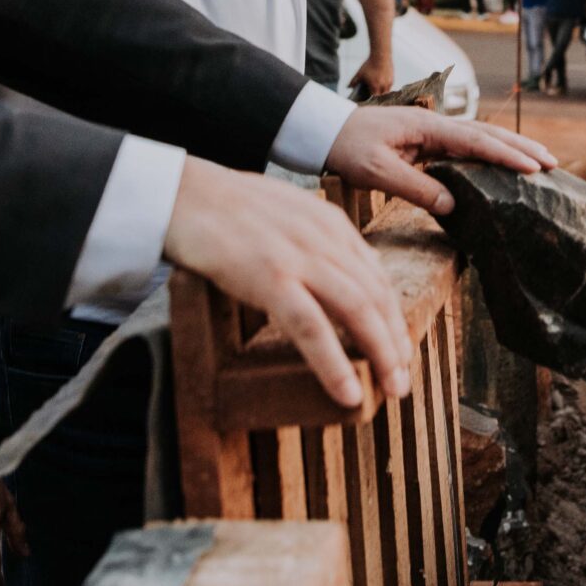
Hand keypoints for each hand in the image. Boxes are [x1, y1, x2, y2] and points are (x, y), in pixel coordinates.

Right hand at [163, 158, 410, 409]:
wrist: (182, 192)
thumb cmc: (225, 207)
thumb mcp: (287, 213)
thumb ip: (318, 239)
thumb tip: (346, 271)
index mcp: (330, 223)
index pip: (376, 275)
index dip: (393, 316)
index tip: (400, 348)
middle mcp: (324, 238)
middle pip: (377, 295)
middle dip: (396, 341)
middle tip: (403, 380)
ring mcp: (299, 257)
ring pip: (358, 311)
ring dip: (382, 355)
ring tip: (393, 390)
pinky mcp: (270, 277)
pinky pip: (311, 328)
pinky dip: (334, 363)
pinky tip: (348, 392)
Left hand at [322, 103, 553, 215]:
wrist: (320, 131)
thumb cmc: (345, 147)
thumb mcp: (377, 171)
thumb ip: (415, 188)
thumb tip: (454, 205)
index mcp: (426, 127)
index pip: (475, 141)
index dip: (506, 154)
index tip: (534, 167)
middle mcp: (433, 124)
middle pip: (486, 134)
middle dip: (520, 147)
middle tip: (553, 163)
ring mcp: (429, 132)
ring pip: (478, 139)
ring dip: (509, 149)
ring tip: (538, 163)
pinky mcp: (423, 143)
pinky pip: (463, 149)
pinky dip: (487, 155)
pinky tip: (499, 167)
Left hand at [352, 50, 396, 97]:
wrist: (381, 55)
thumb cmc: (369, 64)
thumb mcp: (360, 73)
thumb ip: (354, 81)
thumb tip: (348, 87)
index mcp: (375, 86)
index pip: (373, 98)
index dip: (370, 99)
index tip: (367, 99)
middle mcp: (383, 86)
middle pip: (380, 97)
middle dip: (376, 97)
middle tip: (372, 96)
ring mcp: (388, 83)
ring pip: (386, 93)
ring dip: (382, 93)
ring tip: (377, 91)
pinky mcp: (392, 79)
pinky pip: (389, 87)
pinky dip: (385, 87)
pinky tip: (381, 85)